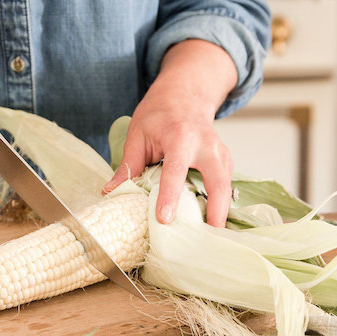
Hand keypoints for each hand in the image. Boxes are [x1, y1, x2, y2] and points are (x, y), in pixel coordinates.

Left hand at [104, 40, 236, 226]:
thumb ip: (128, 165)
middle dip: (216, 210)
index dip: (169, 196)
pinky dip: (220, 206)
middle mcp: (206, 145)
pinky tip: (209, 226)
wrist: (185, 95)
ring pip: (227, 187)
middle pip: (218, 181)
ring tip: (210, 240)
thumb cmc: (159, 114)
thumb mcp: (138, 134)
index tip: (164, 219)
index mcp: (180, 136)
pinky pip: (226, 187)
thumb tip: (109, 192)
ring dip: (221, 213)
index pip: (175, 170)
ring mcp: (221, 153)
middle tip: (207, 237)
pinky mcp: (226, 162)